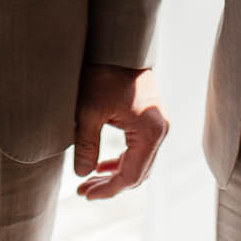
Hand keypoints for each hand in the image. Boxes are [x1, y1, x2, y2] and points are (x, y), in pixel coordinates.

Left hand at [73, 64, 167, 200]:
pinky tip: (101, 165)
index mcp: (149, 132)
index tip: (86, 195)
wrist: (119, 46)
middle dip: (110, 185)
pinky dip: (121, 161)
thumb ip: (86, 145)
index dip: (108, 190)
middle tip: (83, 192)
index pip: (131, 175)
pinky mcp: (150, 121)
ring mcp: (157, 126)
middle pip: (138, 173)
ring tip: (88, 181)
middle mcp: (159, 132)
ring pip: (139, 163)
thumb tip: (81, 175)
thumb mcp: (89, 111)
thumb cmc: (104, 74)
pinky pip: (139, 150)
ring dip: (115, 174)